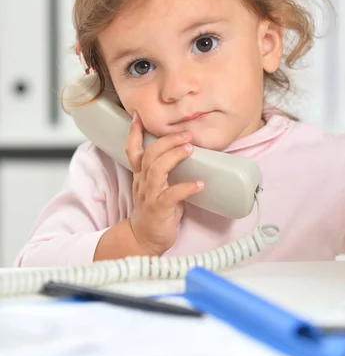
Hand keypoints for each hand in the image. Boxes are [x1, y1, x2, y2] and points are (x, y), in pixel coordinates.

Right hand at [125, 112, 203, 254]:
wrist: (143, 240)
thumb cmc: (154, 212)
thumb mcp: (156, 188)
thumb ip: (166, 172)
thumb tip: (186, 154)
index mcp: (141, 176)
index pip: (134, 150)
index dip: (134, 132)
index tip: (138, 115)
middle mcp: (143, 182)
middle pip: (149, 154)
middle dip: (167, 141)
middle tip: (186, 133)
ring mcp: (149, 195)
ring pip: (157, 170)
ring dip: (174, 157)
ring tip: (190, 149)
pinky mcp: (158, 209)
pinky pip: (172, 195)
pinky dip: (186, 187)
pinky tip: (200, 184)